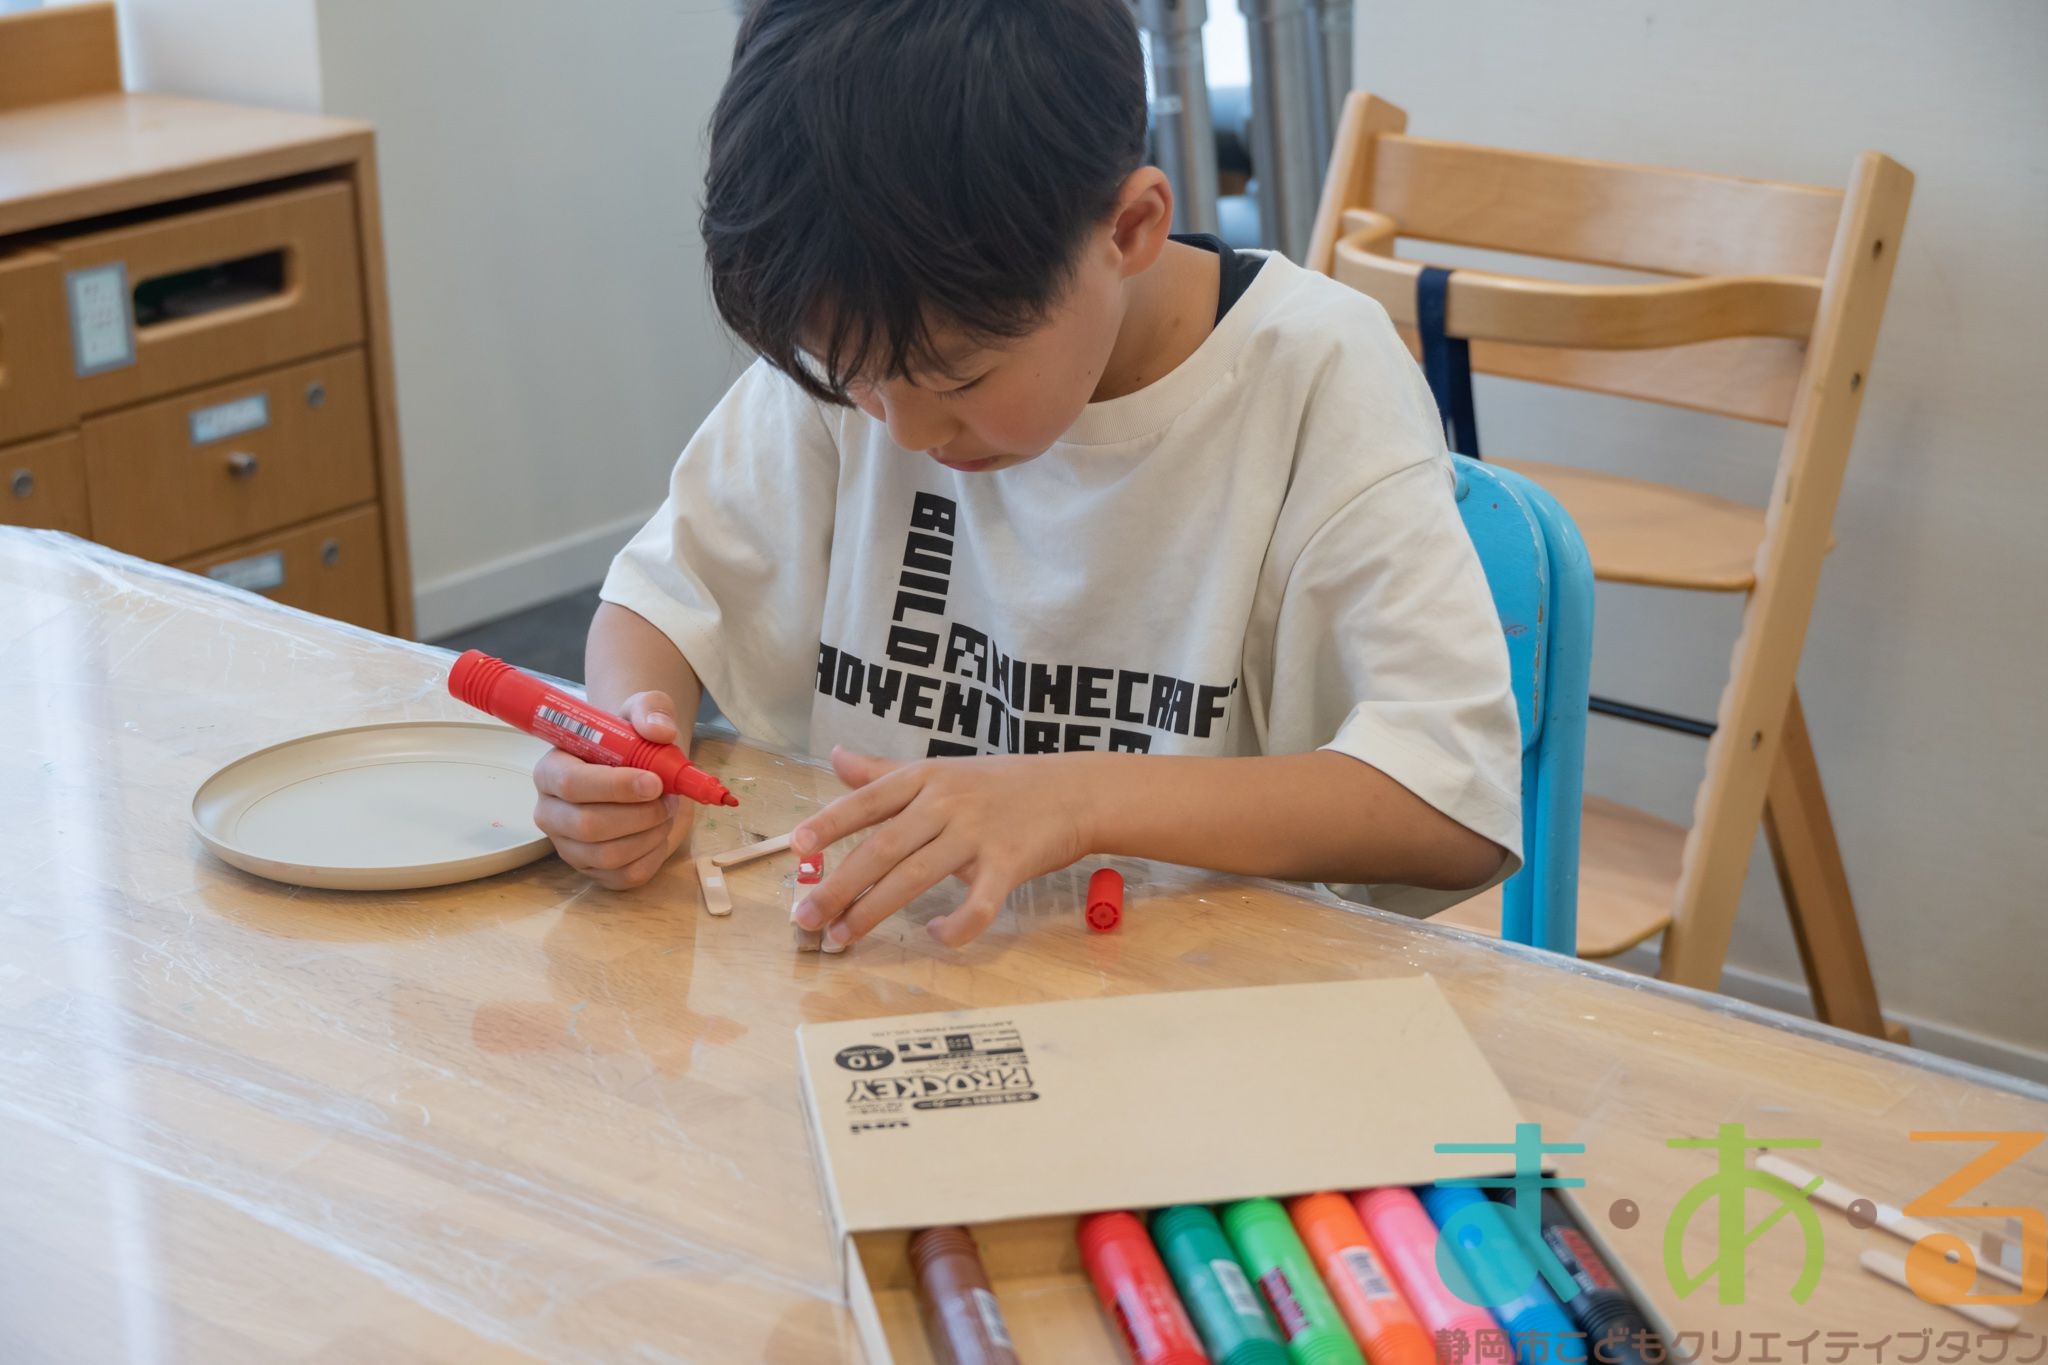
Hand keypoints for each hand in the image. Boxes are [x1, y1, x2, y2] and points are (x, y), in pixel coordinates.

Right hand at [531, 690, 688, 888]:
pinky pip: (625, 876)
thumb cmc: (631, 742)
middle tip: (669, 799)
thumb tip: (660, 731)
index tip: (654, 782)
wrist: (641, 771)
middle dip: (639, 815)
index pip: (571, 784)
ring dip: (650, 834)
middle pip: (587, 826)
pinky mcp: (593, 872)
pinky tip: (659, 832)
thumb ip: (650, 710)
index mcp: (550, 770)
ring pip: (607, 855)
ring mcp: (569, 847)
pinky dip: (653, 855)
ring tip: (666, 811)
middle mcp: (551, 812)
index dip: (615, 786)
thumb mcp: (642, 712)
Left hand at [790, 747, 1095, 948]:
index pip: (868, 801)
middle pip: (883, 847)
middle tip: (805, 917)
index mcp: (925, 778)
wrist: (1074, 791)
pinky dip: (956, 925)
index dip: (831, 823)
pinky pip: (978, 902)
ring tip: (841, 937)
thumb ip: (885, 772)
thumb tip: (836, 758)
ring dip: (873, 911)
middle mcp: (946, 802)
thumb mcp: (941, 770)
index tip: (797, 847)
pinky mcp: (1009, 863)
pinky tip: (936, 936)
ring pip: (915, 876)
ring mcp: (978, 833)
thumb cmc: (1003, 784)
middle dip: (839, 885)